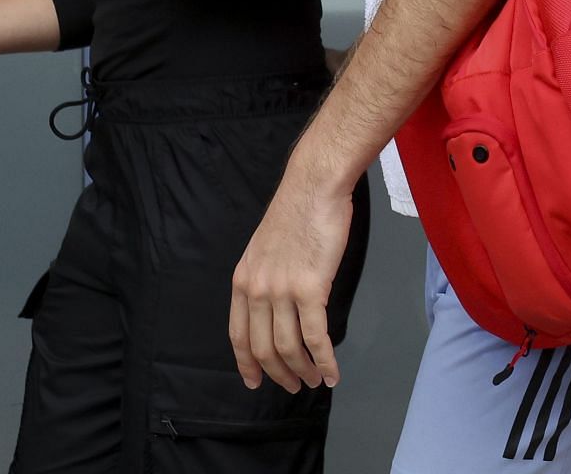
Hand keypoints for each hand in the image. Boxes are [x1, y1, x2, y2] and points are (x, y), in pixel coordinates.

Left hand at [229, 170, 354, 392]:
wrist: (313, 186)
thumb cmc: (297, 212)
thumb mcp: (265, 249)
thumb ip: (266, 279)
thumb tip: (276, 308)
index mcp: (243, 280)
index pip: (238, 335)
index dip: (246, 364)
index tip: (254, 381)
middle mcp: (257, 288)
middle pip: (263, 348)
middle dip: (279, 374)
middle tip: (295, 386)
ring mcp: (282, 290)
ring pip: (289, 347)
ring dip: (304, 370)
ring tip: (316, 380)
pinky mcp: (310, 288)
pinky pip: (316, 337)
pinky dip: (325, 360)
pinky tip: (332, 371)